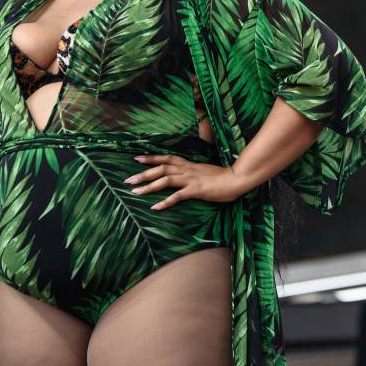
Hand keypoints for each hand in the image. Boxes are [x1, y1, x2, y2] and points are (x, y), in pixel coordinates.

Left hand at [125, 155, 250, 209]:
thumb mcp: (206, 172)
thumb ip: (194, 173)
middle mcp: (188, 170)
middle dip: (143, 173)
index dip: (151, 158)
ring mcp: (191, 179)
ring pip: (165, 179)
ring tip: (135, 192)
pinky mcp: (196, 190)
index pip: (167, 158)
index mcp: (190, 165)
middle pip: (161, 168)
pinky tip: (155, 207)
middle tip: (127, 180)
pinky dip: (165, 202)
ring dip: (149, 186)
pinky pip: (178, 196)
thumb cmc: (224, 177)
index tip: (136, 158)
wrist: (237, 179)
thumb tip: (186, 178)